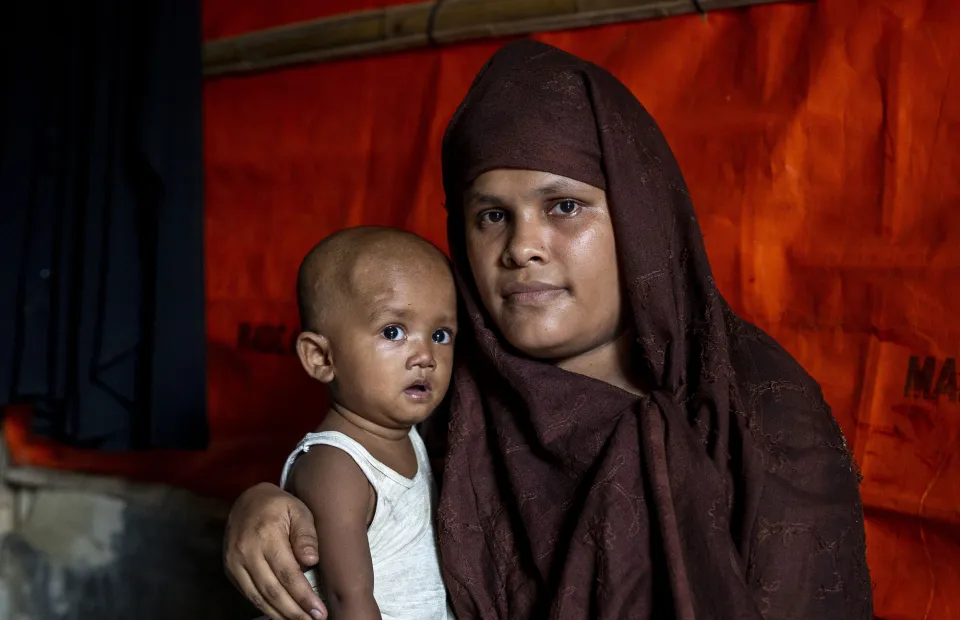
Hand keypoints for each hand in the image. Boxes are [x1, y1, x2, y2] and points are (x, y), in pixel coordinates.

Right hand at [223, 483, 326, 619]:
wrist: (248, 500)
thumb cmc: (279, 506)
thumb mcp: (299, 510)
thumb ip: (306, 535)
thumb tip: (311, 561)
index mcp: (266, 535)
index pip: (287, 574)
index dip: (303, 596)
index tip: (319, 611)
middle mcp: (246, 551)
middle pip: (272, 591)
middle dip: (294, 611)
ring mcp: (234, 562)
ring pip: (259, 597)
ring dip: (280, 614)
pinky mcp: (230, 569)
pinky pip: (249, 594)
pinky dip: (266, 607)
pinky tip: (282, 613)